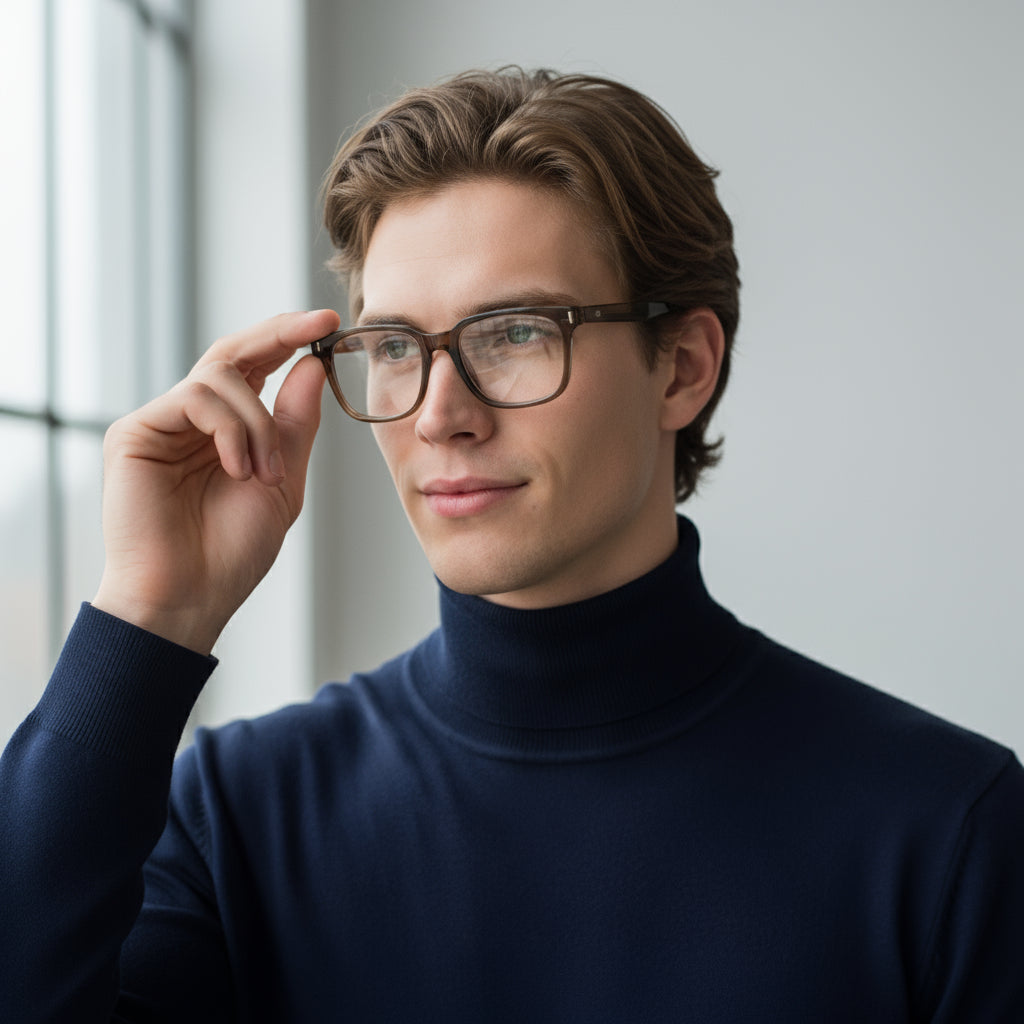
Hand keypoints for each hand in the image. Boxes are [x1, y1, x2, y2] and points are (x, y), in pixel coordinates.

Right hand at [92, 309, 338, 653]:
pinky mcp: (134, 433)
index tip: (328, 323)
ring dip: (259, 423)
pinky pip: (195, 398)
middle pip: (233, 353)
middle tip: (317, 325)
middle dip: (280, 334)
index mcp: (226, 431)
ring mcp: (161, 424)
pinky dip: (230, 430)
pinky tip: (238, 469)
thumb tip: (311, 366)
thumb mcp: (282, 481)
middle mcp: (191, 421)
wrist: (190, 597)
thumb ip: (294, 425)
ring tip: (264, 473)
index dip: (288, 340)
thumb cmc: (232, 552)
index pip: (255, 369)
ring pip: (221, 377)